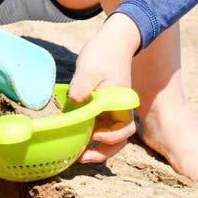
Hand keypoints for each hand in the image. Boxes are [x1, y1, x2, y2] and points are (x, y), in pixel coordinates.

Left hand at [68, 13, 140, 164]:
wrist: (113, 40)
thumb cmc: (104, 53)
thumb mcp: (89, 68)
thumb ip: (82, 86)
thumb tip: (74, 100)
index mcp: (121, 103)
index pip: (123, 131)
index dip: (110, 139)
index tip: (94, 135)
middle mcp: (120, 109)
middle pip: (118, 139)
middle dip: (102, 151)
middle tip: (82, 157)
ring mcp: (113, 108)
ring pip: (110, 135)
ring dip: (96, 145)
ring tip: (78, 152)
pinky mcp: (105, 105)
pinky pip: (101, 125)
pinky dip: (91, 133)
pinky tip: (76, 134)